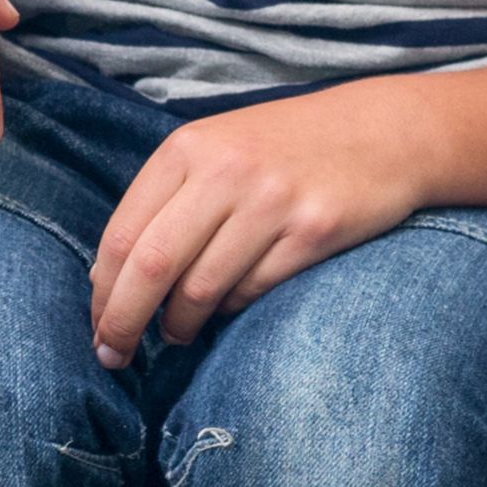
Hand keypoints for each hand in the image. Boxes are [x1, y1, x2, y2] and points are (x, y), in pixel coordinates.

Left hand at [90, 82, 438, 363]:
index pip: (122, 236)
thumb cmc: (289, 148)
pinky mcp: (316, 229)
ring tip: (179, 332)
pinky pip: (252, 291)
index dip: (102, 295)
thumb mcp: (220, 150)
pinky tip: (231, 305)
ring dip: (180, 325)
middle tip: (113, 356)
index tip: (98, 328)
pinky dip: (232, 310)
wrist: (388, 130)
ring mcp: (274, 200)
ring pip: (201, 289)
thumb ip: (167, 200)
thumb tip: (109, 280)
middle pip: (150, 267)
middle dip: (122, 324)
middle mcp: (228, 170)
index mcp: (190, 147)